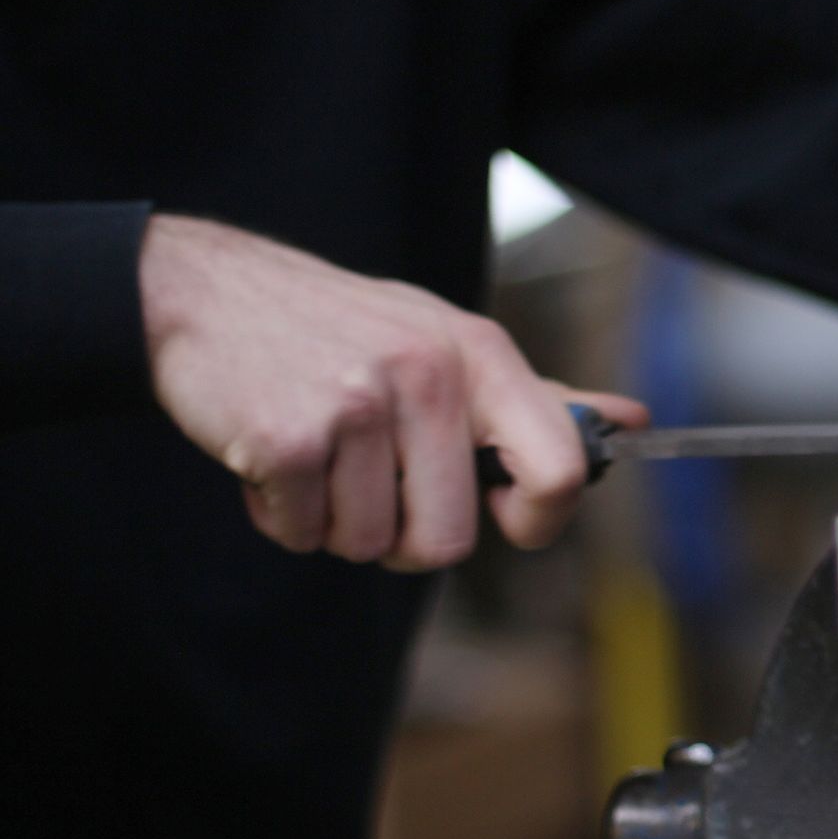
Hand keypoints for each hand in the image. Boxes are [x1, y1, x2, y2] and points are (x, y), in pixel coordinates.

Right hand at [140, 214, 647, 568]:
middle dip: (404, 537)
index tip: (501, 518)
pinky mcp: (287, 437)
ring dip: (336, 523)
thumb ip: (538, 396)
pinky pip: (303, 534)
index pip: (560, 471)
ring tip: (318, 457)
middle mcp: (431, 376)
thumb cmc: (341, 329)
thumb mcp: (449, 341)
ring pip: (370, 545)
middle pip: (448, 542)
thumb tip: (632, 422)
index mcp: (484, 356)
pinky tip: (271, 458)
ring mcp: (358, 404)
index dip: (536, 523)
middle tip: (373, 487)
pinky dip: (282, 516)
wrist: (204, 292)